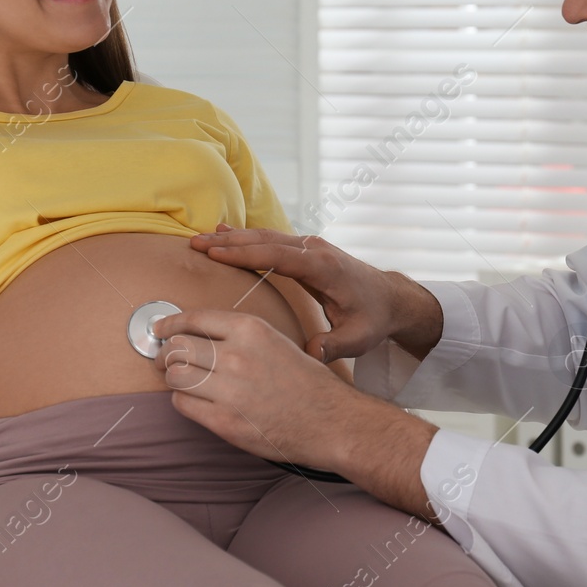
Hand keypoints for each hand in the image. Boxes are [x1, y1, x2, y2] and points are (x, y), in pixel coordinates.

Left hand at [151, 308, 364, 468]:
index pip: (192, 319)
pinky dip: (184, 401)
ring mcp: (229, 390)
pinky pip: (182, 404)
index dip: (169, 325)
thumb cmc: (305, 381)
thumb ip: (236, 336)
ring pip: (173, 375)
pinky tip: (198, 401)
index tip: (159, 330)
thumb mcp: (273, 340)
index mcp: (250, 329)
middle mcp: (236, 355)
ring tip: (183, 381)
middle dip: (166, 354)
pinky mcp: (224, 421)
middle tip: (165, 361)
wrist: (330, 420)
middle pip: (176, 347)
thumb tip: (193, 335)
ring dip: (173, 378)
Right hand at [189, 225, 442, 362]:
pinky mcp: (306, 251)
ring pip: (266, 237)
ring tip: (201, 238)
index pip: (278, 256)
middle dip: (230, 241)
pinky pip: (272, 240)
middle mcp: (315, 250)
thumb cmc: (374, 318)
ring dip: (234, 238)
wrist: (391, 299)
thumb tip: (310, 353)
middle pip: (266, 240)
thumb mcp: (358, 338)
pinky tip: (226, 234)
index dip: (245, 253)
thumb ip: (333, 346)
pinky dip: (247, 239)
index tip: (215, 253)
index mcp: (324, 267)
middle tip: (196, 243)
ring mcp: (311, 247)